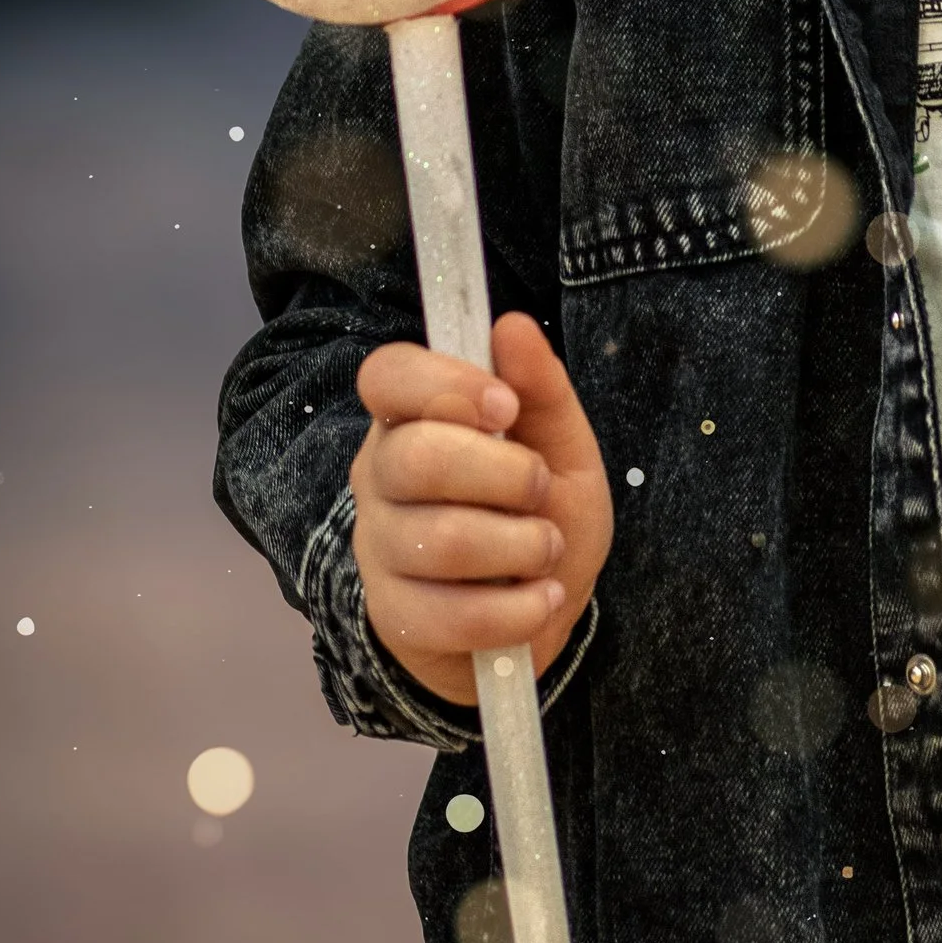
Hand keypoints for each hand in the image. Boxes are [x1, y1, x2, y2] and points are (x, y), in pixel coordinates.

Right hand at [351, 309, 612, 709]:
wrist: (537, 610)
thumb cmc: (540, 512)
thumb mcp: (562, 446)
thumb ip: (541, 388)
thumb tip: (512, 325)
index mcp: (412, 417)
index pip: (387, 376)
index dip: (444, 384)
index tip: (505, 408)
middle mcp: (380, 476)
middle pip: (417, 458)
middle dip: (506, 475)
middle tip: (540, 489)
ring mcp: (379, 548)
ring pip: (442, 541)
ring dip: (523, 546)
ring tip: (547, 549)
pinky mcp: (395, 616)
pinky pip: (453, 614)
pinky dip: (519, 609)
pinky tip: (541, 597)